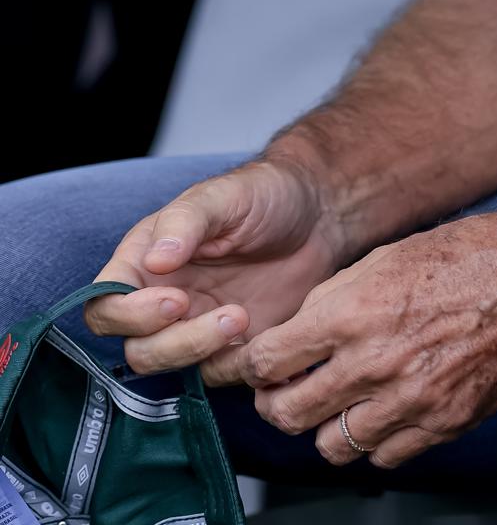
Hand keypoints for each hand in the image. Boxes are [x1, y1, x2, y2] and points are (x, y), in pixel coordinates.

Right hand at [85, 156, 346, 385]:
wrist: (317, 215)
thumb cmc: (263, 194)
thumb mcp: (223, 196)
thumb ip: (186, 221)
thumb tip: (154, 260)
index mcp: (145, 260)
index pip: (106, 305)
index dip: (128, 315)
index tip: (174, 300)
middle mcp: (161, 299)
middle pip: (137, 348)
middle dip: (173, 342)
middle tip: (222, 313)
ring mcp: (193, 326)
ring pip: (172, 368)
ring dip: (203, 351)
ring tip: (243, 316)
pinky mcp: (228, 347)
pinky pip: (214, 376)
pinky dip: (232, 364)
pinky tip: (258, 332)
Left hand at [245, 205, 496, 468]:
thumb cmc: (471, 255)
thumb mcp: (389, 255)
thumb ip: (338, 296)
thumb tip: (302, 329)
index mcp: (355, 312)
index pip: (269, 361)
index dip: (255, 365)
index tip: (261, 364)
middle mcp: (375, 362)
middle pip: (289, 414)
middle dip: (276, 404)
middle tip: (285, 391)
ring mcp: (410, 400)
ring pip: (330, 445)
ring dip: (325, 426)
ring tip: (337, 403)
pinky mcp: (442, 424)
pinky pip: (382, 456)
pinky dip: (374, 441)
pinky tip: (382, 412)